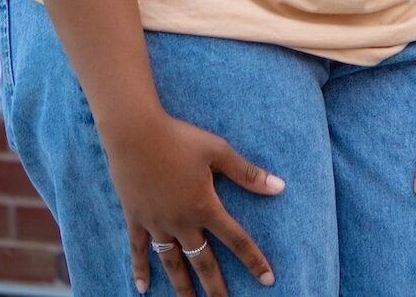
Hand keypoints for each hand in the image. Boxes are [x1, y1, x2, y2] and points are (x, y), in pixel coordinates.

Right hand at [110, 112, 283, 296]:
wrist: (136, 134)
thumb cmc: (181, 139)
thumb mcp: (219, 152)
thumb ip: (248, 174)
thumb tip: (279, 187)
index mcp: (205, 207)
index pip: (236, 240)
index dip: (253, 260)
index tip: (267, 280)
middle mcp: (181, 222)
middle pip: (203, 261)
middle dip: (215, 287)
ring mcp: (157, 223)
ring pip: (171, 263)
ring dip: (181, 286)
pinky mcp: (136, 219)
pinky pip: (138, 251)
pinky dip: (140, 270)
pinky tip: (142, 290)